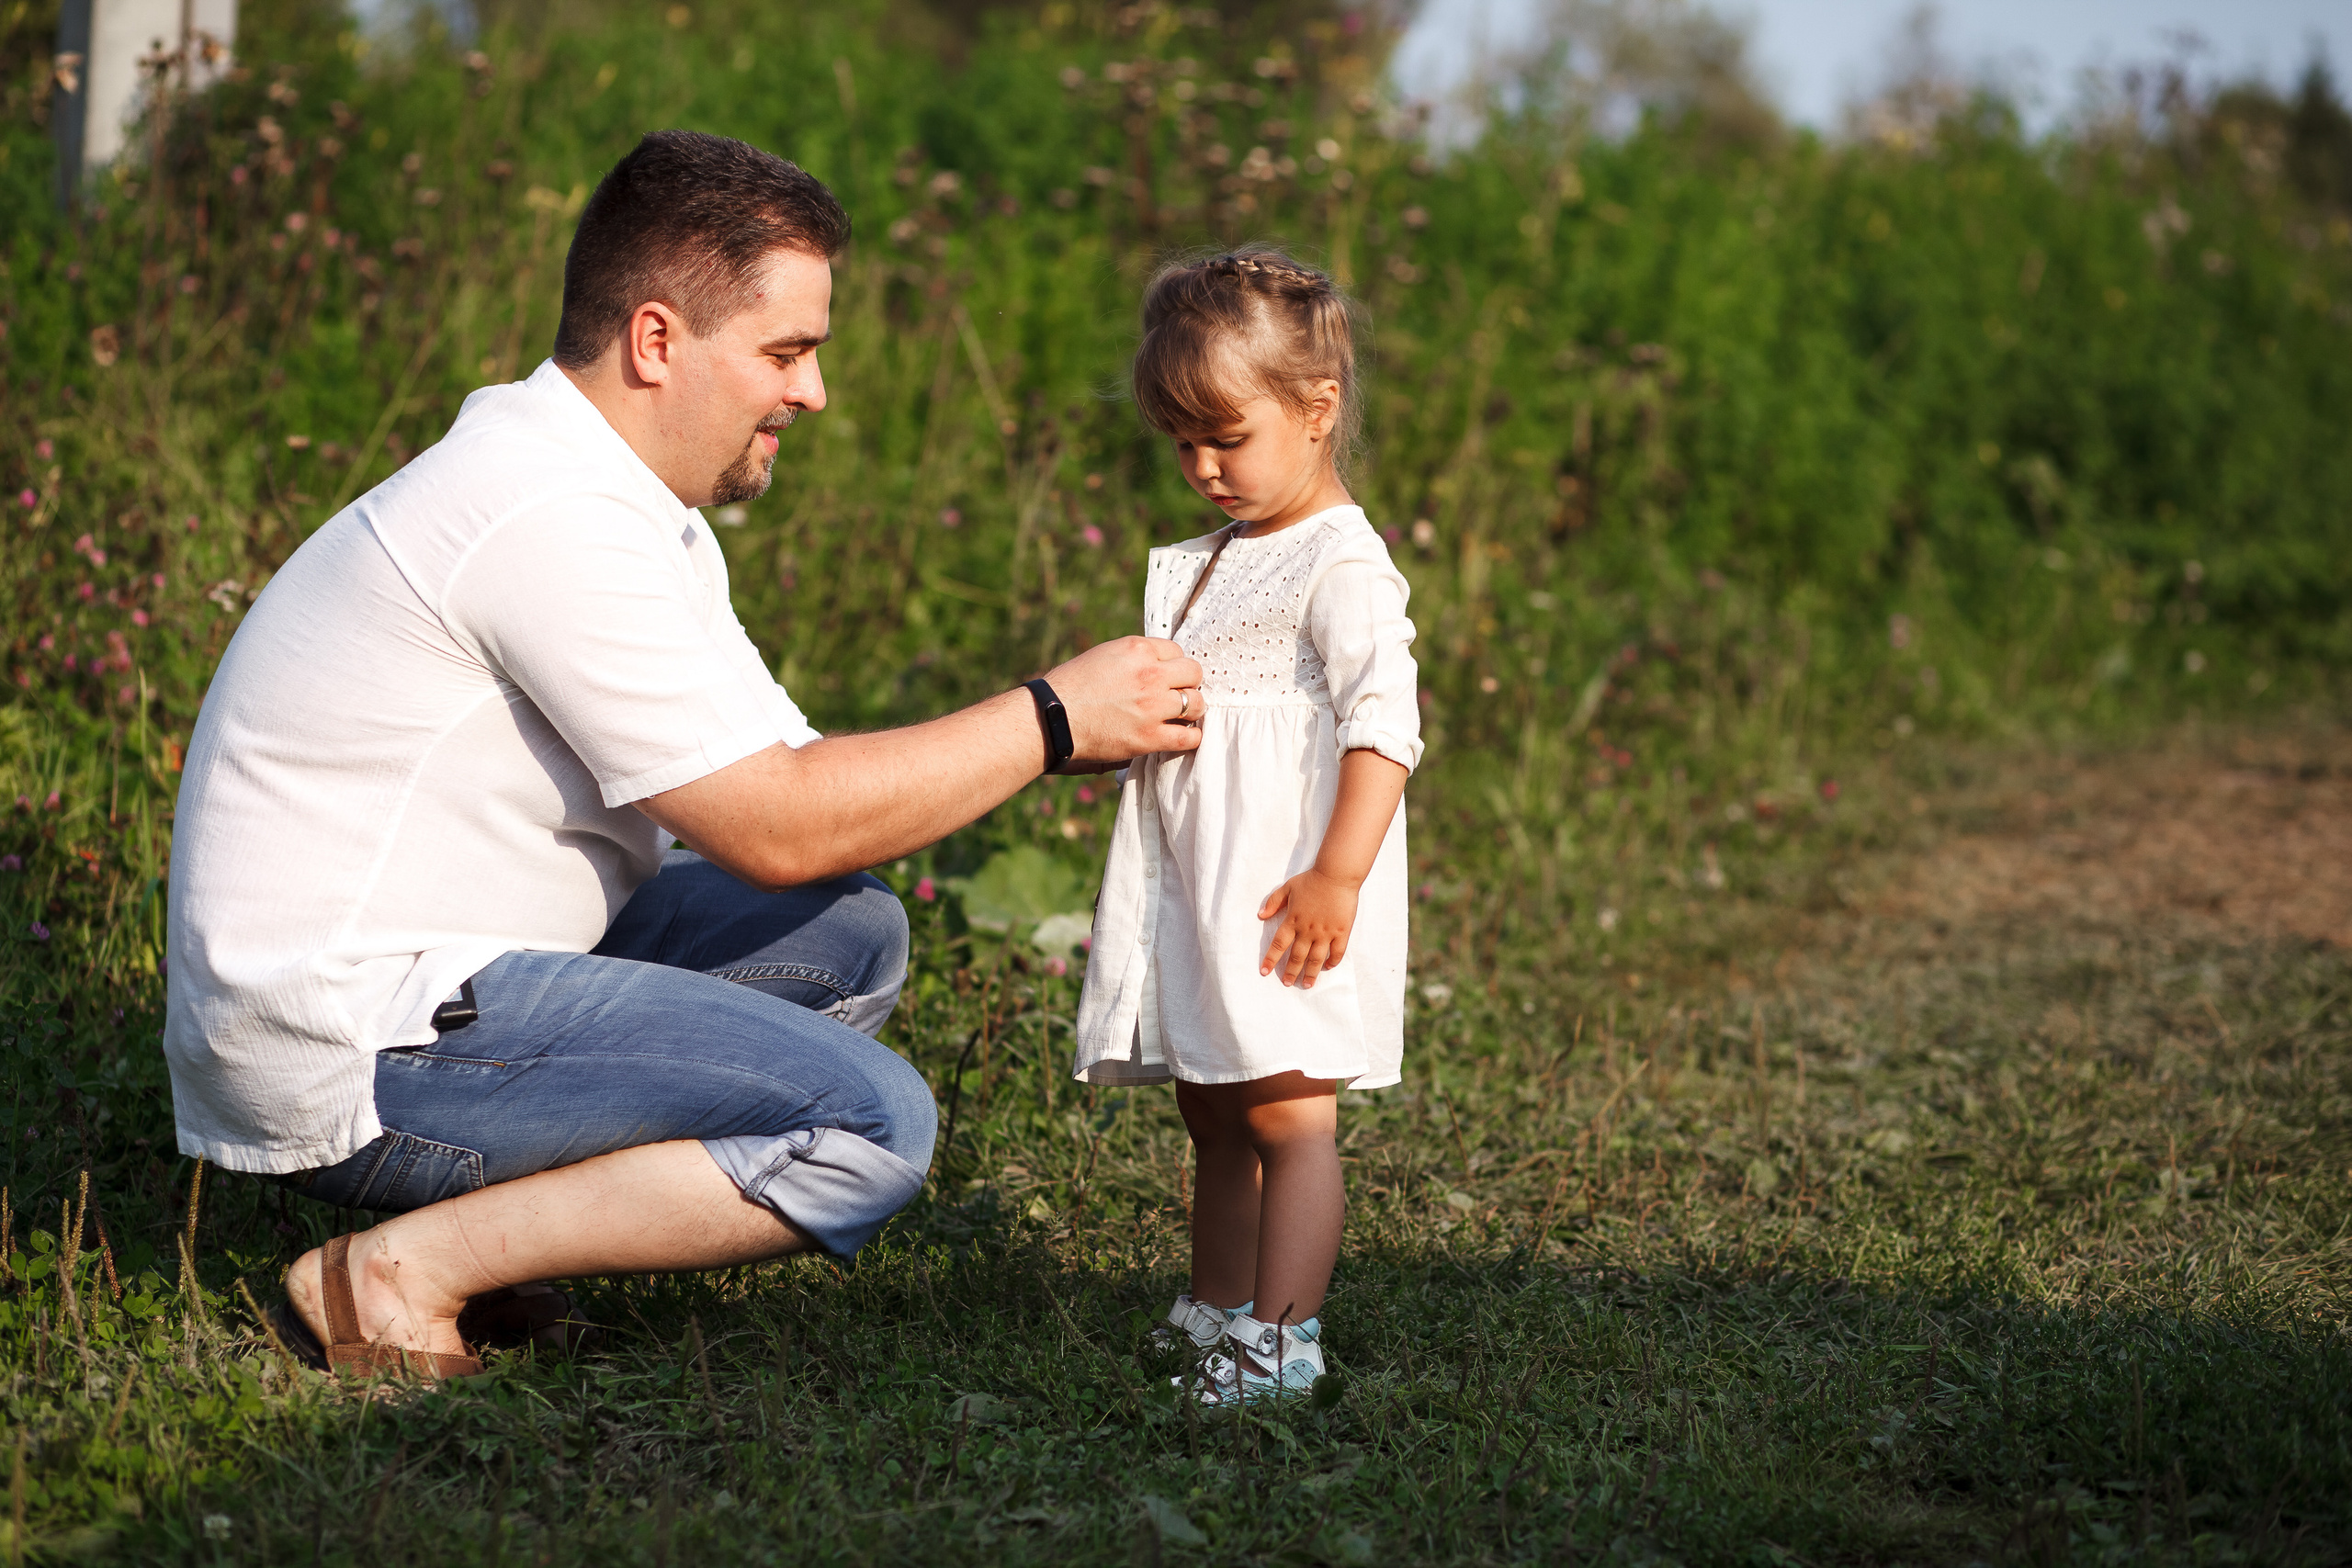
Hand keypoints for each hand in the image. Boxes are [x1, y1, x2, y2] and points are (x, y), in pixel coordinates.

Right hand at [1043, 636, 1204, 762]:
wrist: (1049, 719)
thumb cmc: (1070, 688)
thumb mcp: (1104, 656)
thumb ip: (1134, 659)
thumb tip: (1160, 667)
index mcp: (1137, 648)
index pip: (1176, 650)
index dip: (1172, 666)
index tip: (1165, 677)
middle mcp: (1150, 673)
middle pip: (1193, 673)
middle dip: (1187, 684)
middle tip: (1175, 696)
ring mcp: (1152, 706)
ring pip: (1197, 704)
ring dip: (1191, 711)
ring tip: (1178, 717)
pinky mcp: (1149, 737)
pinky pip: (1189, 738)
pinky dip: (1189, 738)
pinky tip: (1180, 736)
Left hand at [1257, 869, 1358, 988]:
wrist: (1336, 875)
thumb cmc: (1312, 880)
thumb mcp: (1287, 887)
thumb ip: (1273, 902)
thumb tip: (1260, 915)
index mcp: (1293, 920)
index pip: (1278, 945)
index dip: (1271, 959)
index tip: (1264, 971)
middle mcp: (1307, 930)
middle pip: (1297, 956)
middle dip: (1291, 972)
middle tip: (1287, 983)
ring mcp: (1325, 932)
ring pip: (1316, 959)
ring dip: (1310, 973)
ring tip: (1307, 985)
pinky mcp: (1341, 932)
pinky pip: (1337, 952)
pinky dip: (1332, 962)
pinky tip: (1328, 967)